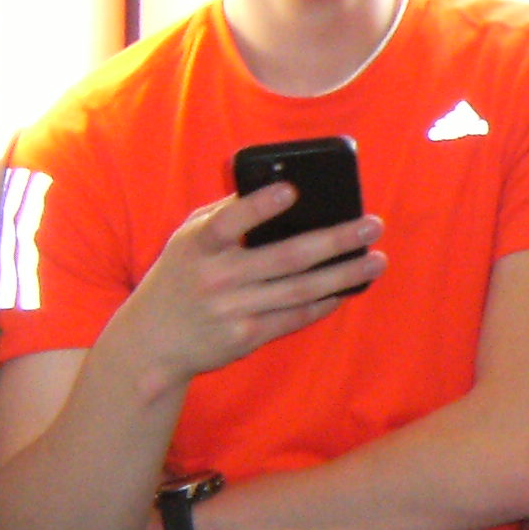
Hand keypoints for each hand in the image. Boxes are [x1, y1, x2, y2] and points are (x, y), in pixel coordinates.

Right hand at [109, 185, 384, 391]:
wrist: (152, 343)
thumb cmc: (179, 277)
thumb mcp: (187, 239)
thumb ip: (223, 214)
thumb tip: (271, 186)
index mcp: (200, 246)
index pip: (228, 221)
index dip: (259, 206)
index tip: (292, 190)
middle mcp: (217, 278)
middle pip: (286, 257)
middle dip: (336, 241)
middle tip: (373, 226)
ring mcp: (233, 310)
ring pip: (300, 290)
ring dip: (344, 275)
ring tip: (376, 260)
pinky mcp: (246, 336)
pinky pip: (294, 317)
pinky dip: (324, 303)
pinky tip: (347, 290)